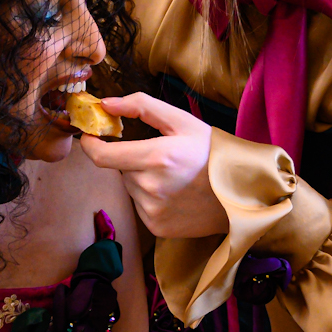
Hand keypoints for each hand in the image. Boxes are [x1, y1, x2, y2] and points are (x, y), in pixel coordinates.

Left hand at [77, 94, 228, 238]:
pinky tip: (174, 194)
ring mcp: (153, 211)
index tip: (89, 137)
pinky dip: (150, 198)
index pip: (102, 156)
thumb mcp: (182, 121)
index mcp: (156, 158)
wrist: (242, 193)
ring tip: (172, 177)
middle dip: (132, 160)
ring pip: (130, 188)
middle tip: (161, 157)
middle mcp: (150, 187)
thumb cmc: (212, 153)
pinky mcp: (156, 227)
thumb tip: (106, 104)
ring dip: (142, 180)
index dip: (90, 145)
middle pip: (120, 169)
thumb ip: (141, 106)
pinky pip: (140, 206)